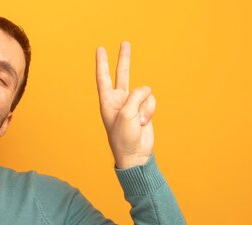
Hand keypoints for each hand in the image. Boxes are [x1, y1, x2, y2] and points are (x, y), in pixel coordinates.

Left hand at [96, 41, 155, 168]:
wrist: (135, 154)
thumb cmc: (124, 137)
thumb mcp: (126, 114)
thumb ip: (135, 97)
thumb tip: (146, 89)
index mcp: (107, 101)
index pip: (103, 77)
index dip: (102, 63)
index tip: (100, 49)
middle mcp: (119, 100)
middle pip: (122, 74)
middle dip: (124, 59)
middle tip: (125, 43)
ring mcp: (132, 104)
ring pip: (144, 91)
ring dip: (144, 106)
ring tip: (138, 121)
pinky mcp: (144, 109)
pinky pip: (151, 101)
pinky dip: (150, 111)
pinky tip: (144, 123)